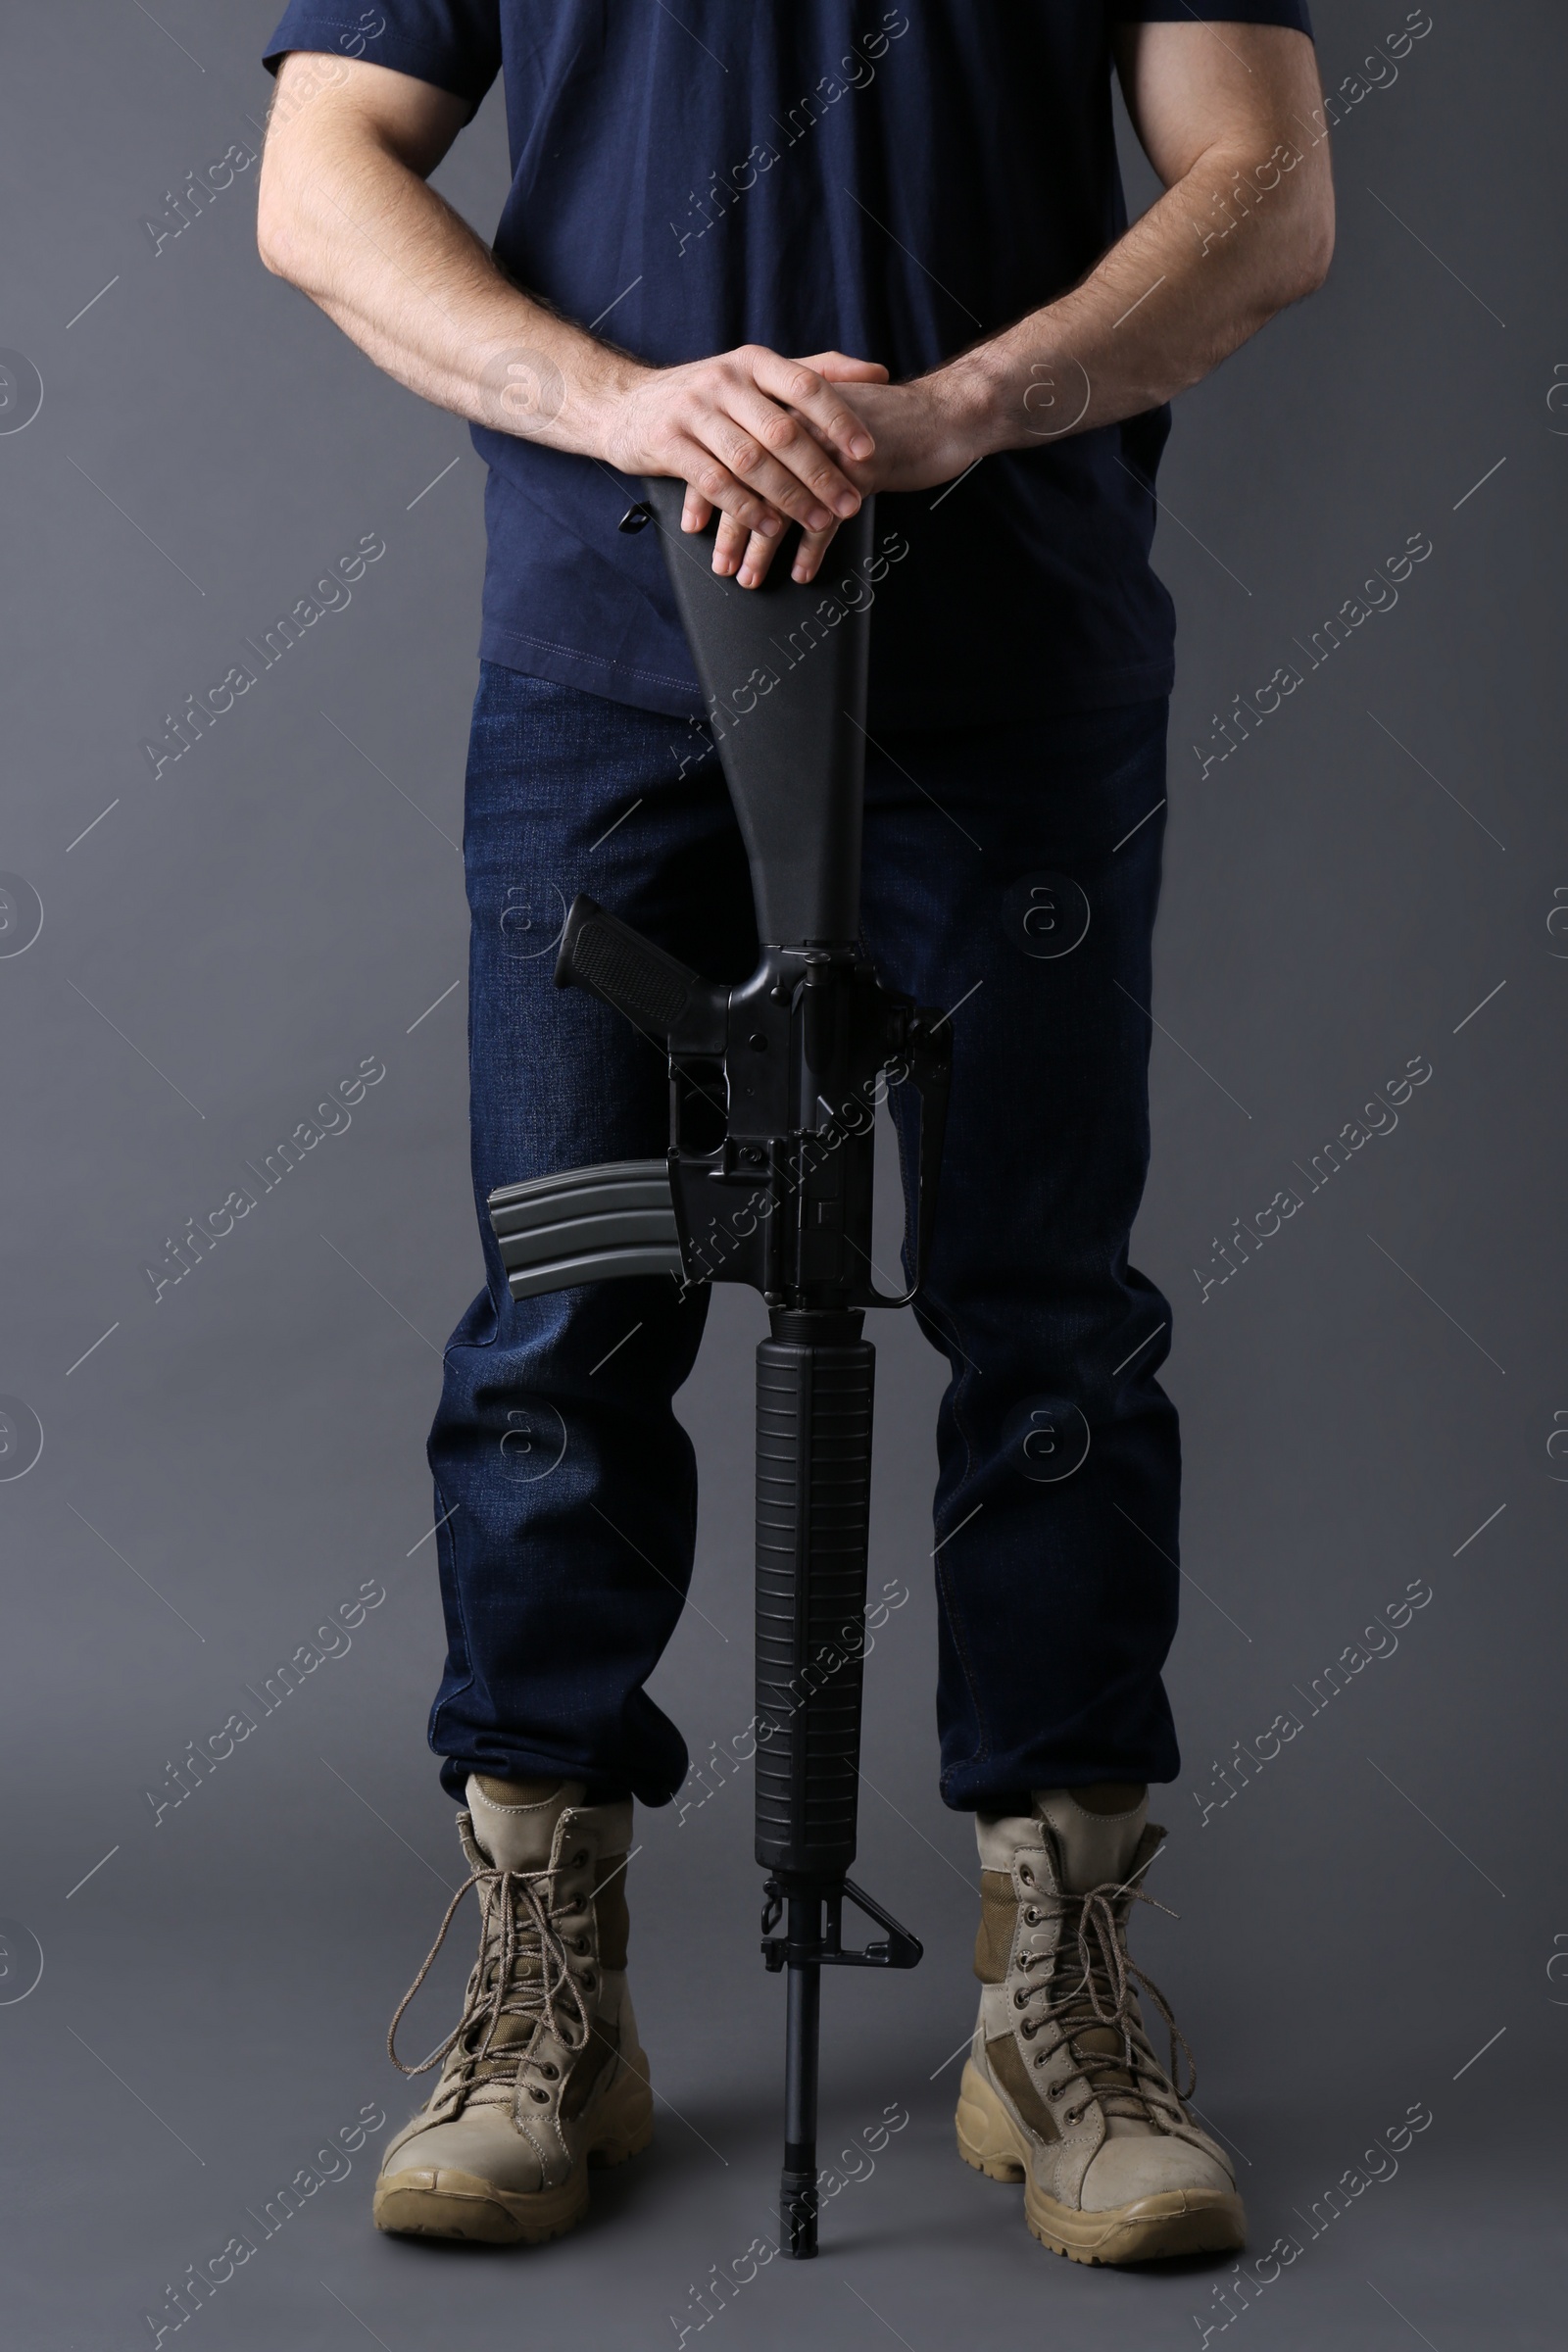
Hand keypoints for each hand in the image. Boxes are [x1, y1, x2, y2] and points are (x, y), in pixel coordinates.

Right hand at [602, 345, 881, 566]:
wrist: (623, 404)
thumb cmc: (703, 396)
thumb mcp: (754, 374)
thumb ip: (812, 371)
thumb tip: (878, 372)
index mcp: (753, 362)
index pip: (806, 384)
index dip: (840, 418)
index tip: (867, 452)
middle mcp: (724, 380)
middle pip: (783, 430)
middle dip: (821, 472)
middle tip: (850, 503)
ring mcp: (693, 411)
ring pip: (751, 460)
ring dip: (788, 496)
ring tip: (817, 522)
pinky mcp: (668, 443)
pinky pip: (715, 481)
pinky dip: (746, 508)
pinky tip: (769, 528)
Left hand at [707, 363, 989, 587]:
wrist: (946, 413)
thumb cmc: (888, 423)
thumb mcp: (832, 420)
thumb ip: (795, 436)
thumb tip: (758, 467)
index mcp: (788, 405)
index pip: (732, 449)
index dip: (708, 489)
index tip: (694, 523)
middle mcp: (802, 421)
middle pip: (749, 481)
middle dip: (731, 529)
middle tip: (719, 564)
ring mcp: (830, 447)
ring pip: (781, 503)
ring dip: (762, 548)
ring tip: (747, 577)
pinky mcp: (859, 470)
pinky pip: (824, 519)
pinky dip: (810, 551)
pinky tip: (800, 573)